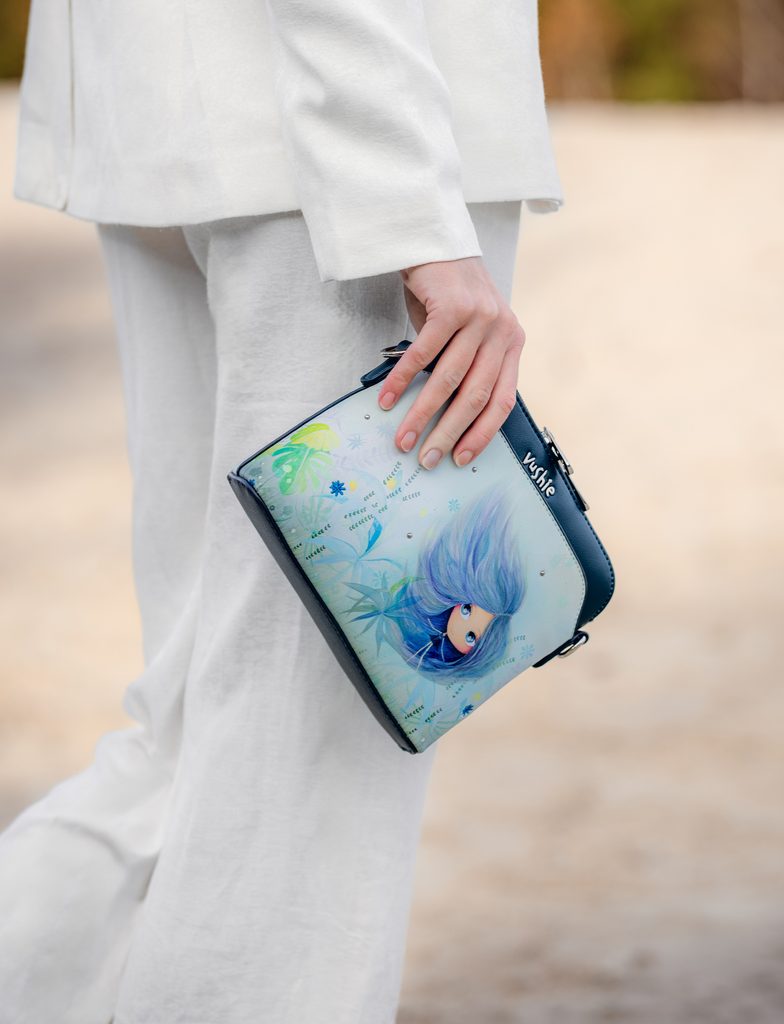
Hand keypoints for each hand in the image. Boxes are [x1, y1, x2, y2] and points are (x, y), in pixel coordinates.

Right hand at [377, 256, 525, 469]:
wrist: (433, 239)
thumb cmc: (448, 293)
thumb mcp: (468, 332)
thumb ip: (468, 366)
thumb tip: (447, 418)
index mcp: (512, 342)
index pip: (502, 400)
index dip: (481, 434)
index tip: (461, 459)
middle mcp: (502, 331)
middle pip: (475, 396)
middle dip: (448, 433)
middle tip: (428, 459)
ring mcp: (479, 318)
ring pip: (448, 380)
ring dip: (422, 414)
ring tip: (403, 439)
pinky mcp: (451, 307)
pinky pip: (423, 354)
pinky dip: (402, 381)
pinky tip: (387, 401)